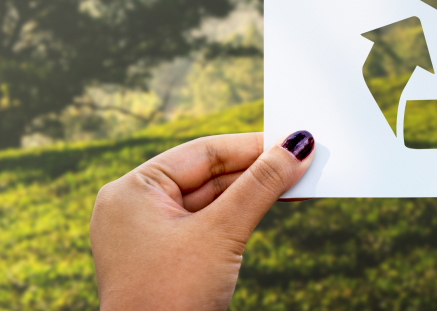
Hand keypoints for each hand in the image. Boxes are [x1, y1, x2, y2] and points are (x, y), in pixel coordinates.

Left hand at [90, 130, 314, 309]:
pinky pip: (211, 222)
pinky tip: (274, 204)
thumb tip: (298, 145)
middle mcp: (137, 206)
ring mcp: (152, 233)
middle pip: (210, 173)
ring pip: (214, 198)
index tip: (294, 140)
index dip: (252, 146)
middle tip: (304, 160)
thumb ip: (261, 185)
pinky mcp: (170, 256)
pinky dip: (243, 214)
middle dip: (258, 169)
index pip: (203, 152)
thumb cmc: (172, 298)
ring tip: (298, 180)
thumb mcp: (222, 233)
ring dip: (255, 192)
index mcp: (132, 191)